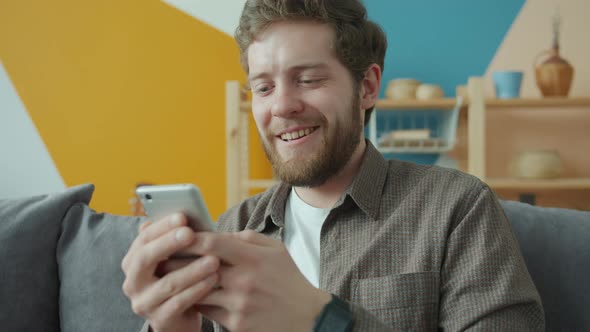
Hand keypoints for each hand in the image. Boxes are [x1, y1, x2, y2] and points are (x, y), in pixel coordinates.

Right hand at [121, 214, 219, 331]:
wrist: (182, 318)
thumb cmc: (181, 279)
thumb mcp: (176, 259)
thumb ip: (176, 240)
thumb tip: (183, 215)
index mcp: (133, 261)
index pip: (143, 239)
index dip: (162, 226)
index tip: (182, 216)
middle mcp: (132, 282)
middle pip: (145, 259)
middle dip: (168, 243)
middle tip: (191, 233)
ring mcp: (144, 303)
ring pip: (167, 283)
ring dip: (191, 269)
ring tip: (213, 259)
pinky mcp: (159, 320)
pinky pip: (178, 303)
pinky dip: (197, 289)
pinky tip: (213, 279)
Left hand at [182, 230, 331, 331]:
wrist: (308, 318)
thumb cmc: (289, 280)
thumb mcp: (276, 250)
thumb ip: (247, 238)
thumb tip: (219, 234)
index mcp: (254, 258)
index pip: (213, 243)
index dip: (191, 237)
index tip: (178, 234)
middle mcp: (244, 280)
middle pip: (199, 267)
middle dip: (178, 260)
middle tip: (162, 255)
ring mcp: (238, 304)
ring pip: (198, 291)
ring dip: (183, 284)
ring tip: (169, 276)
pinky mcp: (235, 324)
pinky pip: (207, 310)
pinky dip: (197, 302)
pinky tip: (189, 296)